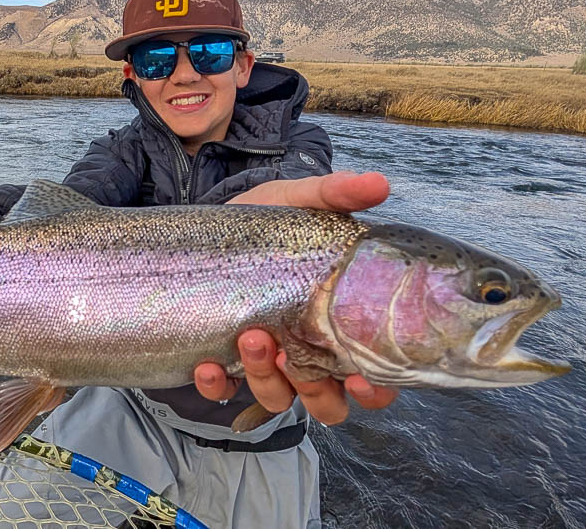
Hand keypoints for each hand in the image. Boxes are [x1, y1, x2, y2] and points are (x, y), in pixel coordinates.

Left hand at [194, 171, 398, 423]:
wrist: (206, 226)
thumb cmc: (264, 221)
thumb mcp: (297, 200)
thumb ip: (335, 194)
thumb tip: (378, 183)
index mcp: (337, 323)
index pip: (374, 375)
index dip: (375, 389)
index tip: (361, 376)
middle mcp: (307, 352)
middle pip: (328, 402)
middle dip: (314, 390)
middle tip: (293, 354)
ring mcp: (265, 362)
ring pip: (278, 399)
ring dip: (266, 379)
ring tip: (251, 338)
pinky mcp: (223, 363)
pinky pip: (224, 392)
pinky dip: (217, 386)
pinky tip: (207, 365)